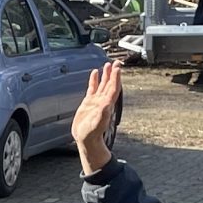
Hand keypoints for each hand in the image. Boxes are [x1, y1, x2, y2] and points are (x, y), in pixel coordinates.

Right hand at [74, 60, 121, 174]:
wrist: (85, 139)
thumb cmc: (91, 134)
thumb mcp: (97, 124)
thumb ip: (102, 114)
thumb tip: (107, 103)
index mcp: (106, 105)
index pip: (113, 88)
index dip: (115, 78)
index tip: (117, 68)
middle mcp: (103, 101)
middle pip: (110, 84)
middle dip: (113, 73)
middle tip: (116, 63)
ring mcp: (96, 101)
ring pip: (103, 84)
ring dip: (106, 75)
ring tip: (107, 65)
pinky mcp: (88, 102)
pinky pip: (92, 88)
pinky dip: (94, 80)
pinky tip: (94, 73)